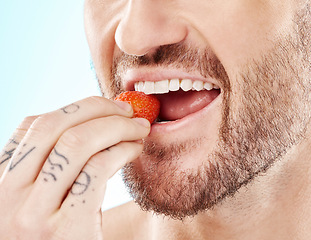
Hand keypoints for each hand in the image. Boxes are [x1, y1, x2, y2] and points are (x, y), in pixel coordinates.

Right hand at [0, 96, 149, 238]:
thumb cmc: (57, 238)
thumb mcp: (42, 199)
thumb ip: (52, 167)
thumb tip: (91, 123)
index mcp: (2, 183)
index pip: (33, 125)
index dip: (76, 108)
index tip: (107, 106)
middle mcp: (7, 196)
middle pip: (55, 126)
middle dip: (98, 108)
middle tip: (129, 109)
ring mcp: (32, 214)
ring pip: (77, 142)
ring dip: (116, 126)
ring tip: (139, 127)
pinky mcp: (64, 230)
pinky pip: (96, 169)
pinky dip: (121, 150)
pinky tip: (135, 149)